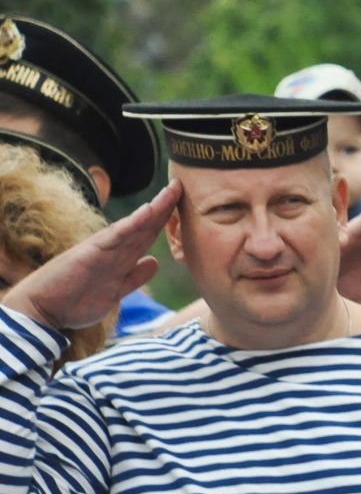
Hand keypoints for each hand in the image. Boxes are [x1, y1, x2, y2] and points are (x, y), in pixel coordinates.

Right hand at [2, 181, 180, 329]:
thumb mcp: (115, 291)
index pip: (148, 235)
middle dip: (165, 206)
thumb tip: (153, 262)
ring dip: (155, 209)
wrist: (44, 309)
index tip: (184, 206)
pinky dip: (133, 223)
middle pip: (145, 225)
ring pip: (136, 226)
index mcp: (121, 258)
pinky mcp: (92, 253)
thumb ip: (134, 277)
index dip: (166, 221)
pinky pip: (116, 236)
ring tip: (171, 191)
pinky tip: (148, 211)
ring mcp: (104, 250)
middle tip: (181, 185)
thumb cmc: (75, 301)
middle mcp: (115, 250)